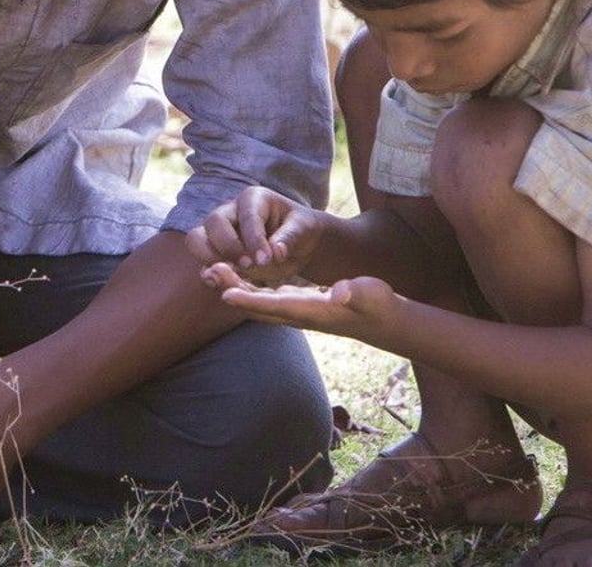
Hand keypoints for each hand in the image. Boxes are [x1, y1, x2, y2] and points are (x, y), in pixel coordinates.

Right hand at [185, 186, 326, 284]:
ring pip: (196, 240)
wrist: (298, 246)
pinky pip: (202, 262)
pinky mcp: (216, 254)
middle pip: (213, 223)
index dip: (254, 238)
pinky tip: (219, 283)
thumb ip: (290, 237)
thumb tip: (276, 252)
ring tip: (233, 273)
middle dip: (229, 246)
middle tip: (250, 265)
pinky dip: (208, 273)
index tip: (266, 259)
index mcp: (253, 199)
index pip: (247, 216)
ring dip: (211, 258)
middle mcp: (230, 212)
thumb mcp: (303, 229)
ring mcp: (219, 233)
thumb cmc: (301, 230)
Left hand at [202, 261, 400, 342]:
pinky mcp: (296, 304)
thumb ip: (354, 292)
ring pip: (258, 302)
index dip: (250, 302)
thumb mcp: (370, 294)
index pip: (276, 307)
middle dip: (233, 291)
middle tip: (210, 272)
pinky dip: (247, 289)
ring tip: (213, 270)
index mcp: (313, 311)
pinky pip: (265, 298)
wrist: (380, 320)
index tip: (226, 295)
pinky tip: (233, 277)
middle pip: (258, 306)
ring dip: (235, 288)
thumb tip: (340, 290)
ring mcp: (296, 311)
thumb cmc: (377, 304)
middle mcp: (298, 314)